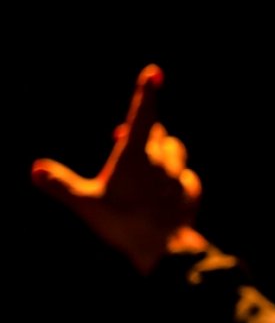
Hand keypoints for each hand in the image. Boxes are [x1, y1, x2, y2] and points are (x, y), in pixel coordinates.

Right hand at [31, 64, 206, 273]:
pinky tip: (170, 187)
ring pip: (177, 153)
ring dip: (166, 152)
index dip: (146, 92)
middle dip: (148, 132)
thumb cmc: (123, 223)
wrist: (163, 251)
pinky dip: (178, 178)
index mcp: (137, 156)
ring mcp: (180, 179)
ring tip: (153, 159)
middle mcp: (162, 162)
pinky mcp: (192, 196)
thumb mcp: (86, 204)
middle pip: (160, 135)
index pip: (143, 115)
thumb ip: (61, 185)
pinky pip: (188, 179)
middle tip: (129, 136)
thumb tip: (35, 170)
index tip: (154, 72)